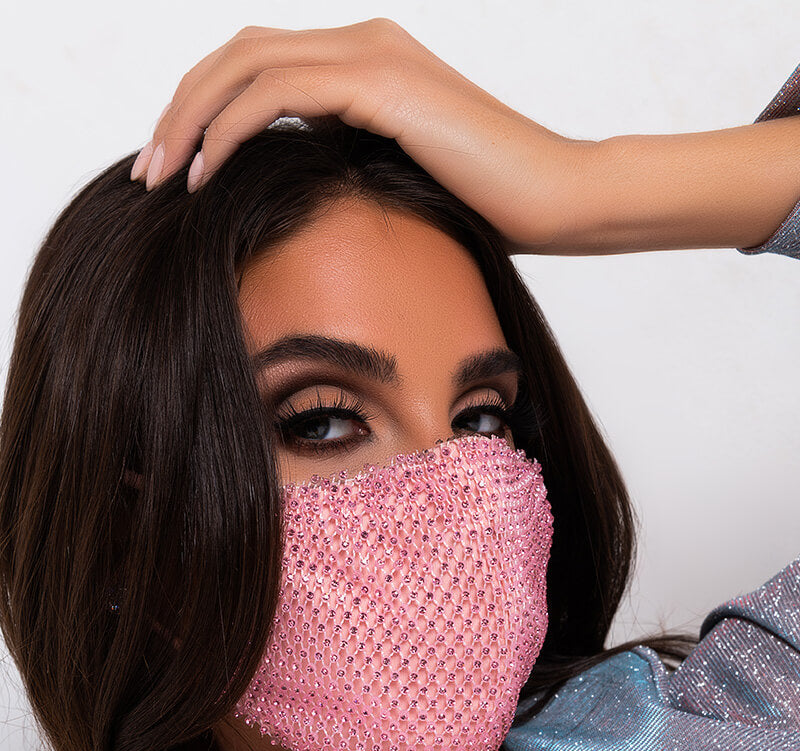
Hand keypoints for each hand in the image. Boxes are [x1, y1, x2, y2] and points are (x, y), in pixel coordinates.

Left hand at [129, 19, 591, 255]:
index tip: (174, 170)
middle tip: (146, 173)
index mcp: (366, 62)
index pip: (258, 68)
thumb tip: (294, 194)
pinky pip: (278, 93)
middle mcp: (363, 43)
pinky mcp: (381, 83)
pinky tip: (207, 174)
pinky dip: (230, 127)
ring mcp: (372, 56)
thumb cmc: (489, 207)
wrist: (556, 200)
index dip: (204, 111)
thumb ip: (346, 167)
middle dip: (182, 110)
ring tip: (161, 178)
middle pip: (238, 55)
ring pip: (246, 64)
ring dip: (191, 118)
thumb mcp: (396, 183)